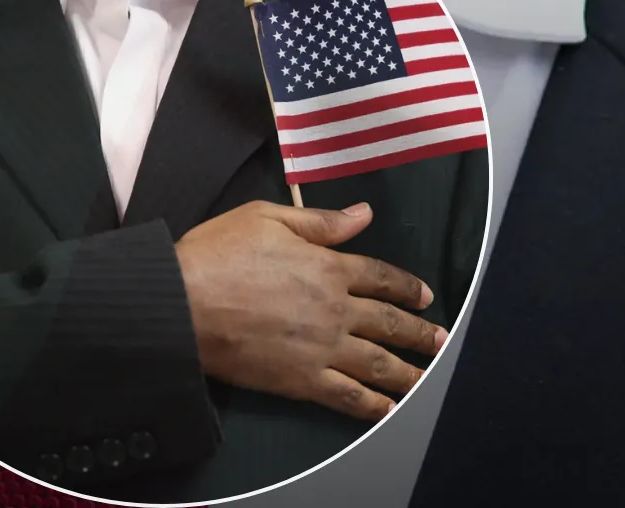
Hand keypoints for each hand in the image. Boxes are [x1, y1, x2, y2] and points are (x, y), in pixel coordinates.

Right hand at [173, 200, 444, 422]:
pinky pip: (347, 397)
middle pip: (388, 323)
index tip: (425, 296)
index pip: (380, 276)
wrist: (183, 303)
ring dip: (407, 371)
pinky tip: (386, 409)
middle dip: (419, 333)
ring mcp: (320, 348)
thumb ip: (320, 221)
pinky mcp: (301, 381)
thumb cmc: (219, 254)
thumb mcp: (268, 217)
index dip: (406, 286)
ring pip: (377, 364)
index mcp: (326, 265)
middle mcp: (333, 308)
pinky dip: (371, 405)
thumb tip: (363, 215)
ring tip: (427, 377)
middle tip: (441, 340)